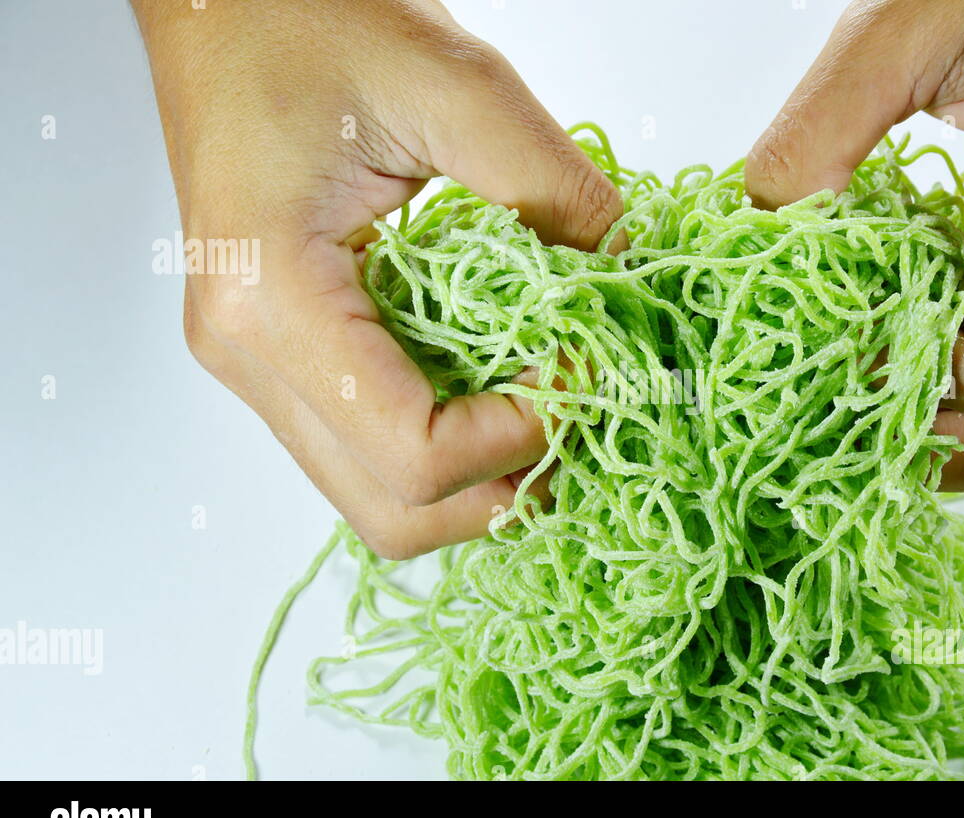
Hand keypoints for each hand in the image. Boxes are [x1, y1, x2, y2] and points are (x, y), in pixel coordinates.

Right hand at [133, 0, 622, 557]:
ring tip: (548, 404)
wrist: (227, 7)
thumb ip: (553, 190)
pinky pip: (367, 449)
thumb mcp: (455, 86)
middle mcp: (248, 355)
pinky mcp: (280, 355)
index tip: (589, 374)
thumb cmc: (305, 21)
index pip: (411, 453)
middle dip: (504, 487)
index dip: (522, 437)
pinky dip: (447, 446)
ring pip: (377, 498)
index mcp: (272, 298)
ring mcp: (256, 365)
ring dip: (478, 478)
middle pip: (390, 513)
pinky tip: (498, 385)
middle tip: (580, 412)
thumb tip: (628, 277)